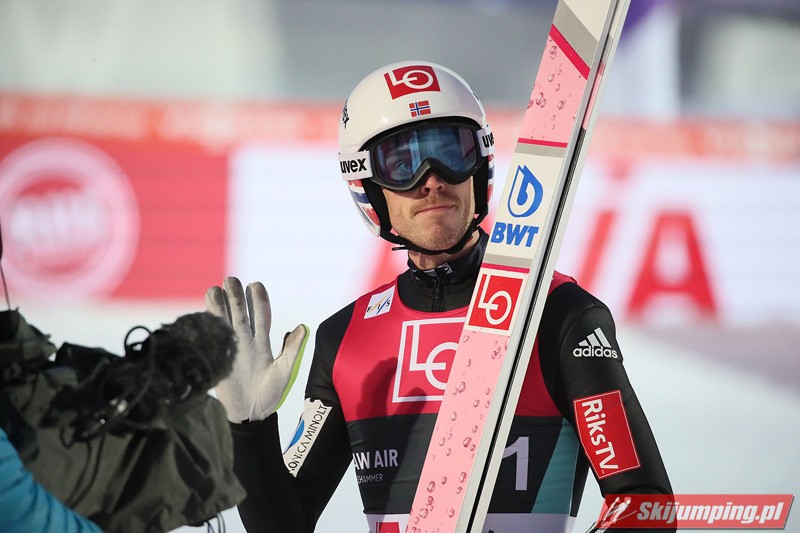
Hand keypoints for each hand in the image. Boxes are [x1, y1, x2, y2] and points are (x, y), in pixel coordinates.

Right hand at [205, 276, 308, 422]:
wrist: (251, 414)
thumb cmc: (270, 394)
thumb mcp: (284, 371)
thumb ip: (292, 349)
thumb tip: (303, 327)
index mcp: (262, 342)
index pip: (260, 315)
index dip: (258, 300)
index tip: (256, 285)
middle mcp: (246, 341)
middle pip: (240, 313)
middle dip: (236, 296)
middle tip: (231, 280)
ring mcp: (230, 348)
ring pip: (224, 322)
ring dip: (219, 306)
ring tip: (215, 289)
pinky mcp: (218, 359)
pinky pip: (213, 338)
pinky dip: (208, 325)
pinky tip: (203, 312)